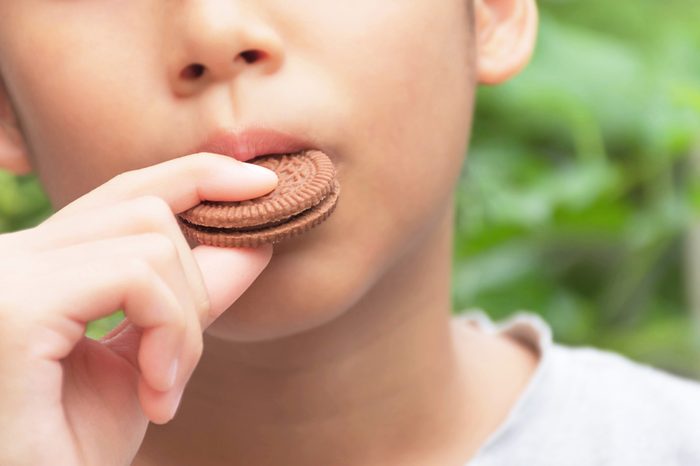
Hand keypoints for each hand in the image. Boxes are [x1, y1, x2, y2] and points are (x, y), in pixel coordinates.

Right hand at [0, 153, 276, 465]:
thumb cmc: (75, 446)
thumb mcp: (150, 359)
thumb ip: (192, 296)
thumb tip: (253, 242)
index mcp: (36, 265)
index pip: (124, 191)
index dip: (198, 176)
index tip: (263, 185)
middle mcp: (9, 256)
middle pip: (145, 209)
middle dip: (195, 285)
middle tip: (180, 367)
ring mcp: (6, 274)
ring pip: (150, 242)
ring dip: (184, 321)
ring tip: (164, 388)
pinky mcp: (17, 306)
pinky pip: (135, 276)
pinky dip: (169, 330)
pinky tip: (156, 393)